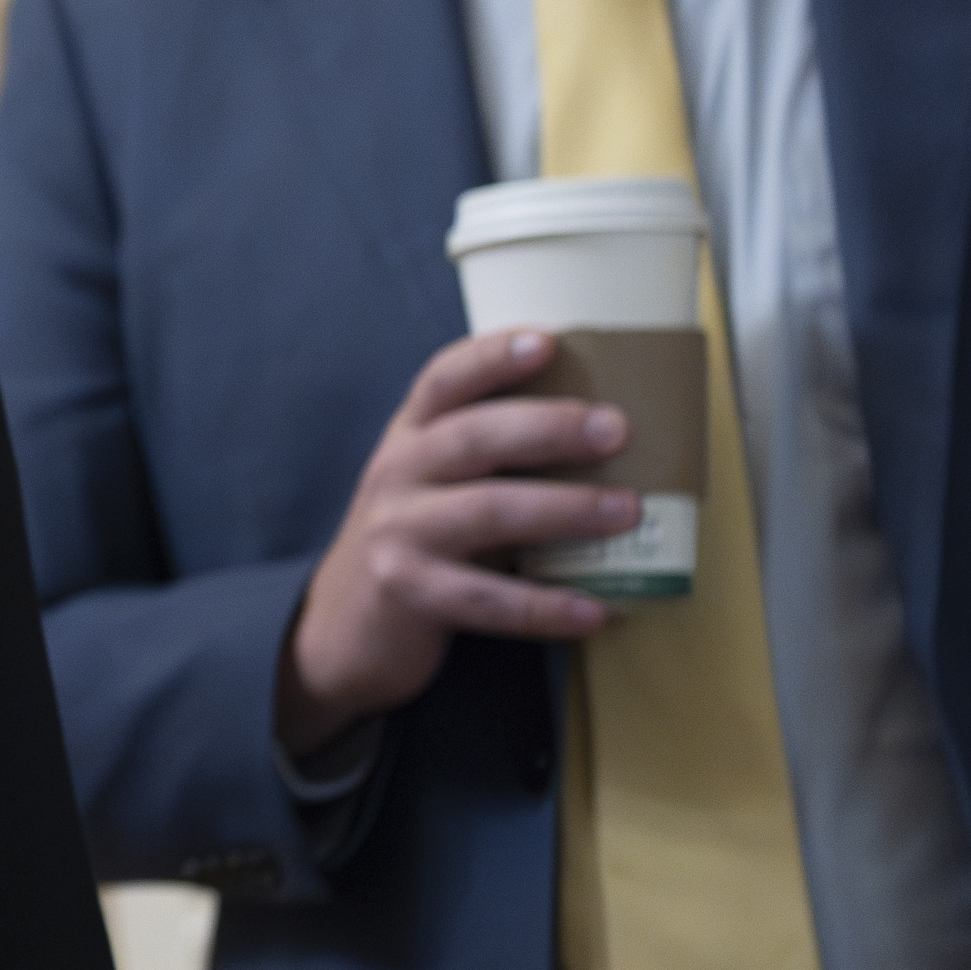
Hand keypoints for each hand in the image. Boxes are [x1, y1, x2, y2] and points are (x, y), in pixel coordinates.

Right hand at [277, 331, 643, 756]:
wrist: (342, 629)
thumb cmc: (417, 542)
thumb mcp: (433, 483)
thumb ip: (493, 458)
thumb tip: (613, 441)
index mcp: (410, 436)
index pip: (444, 379)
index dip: (493, 357)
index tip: (549, 340)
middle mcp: (397, 474)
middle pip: (473, 436)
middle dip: (550, 428)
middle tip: (616, 429)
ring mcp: (398, 534)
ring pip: (486, 512)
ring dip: (564, 509)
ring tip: (628, 511)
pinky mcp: (409, 594)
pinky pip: (487, 599)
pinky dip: (545, 606)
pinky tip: (595, 609)